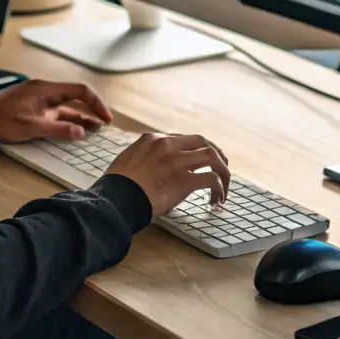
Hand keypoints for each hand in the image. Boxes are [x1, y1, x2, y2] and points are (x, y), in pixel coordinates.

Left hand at [0, 79, 112, 143]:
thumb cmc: (2, 121)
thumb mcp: (32, 127)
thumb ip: (58, 129)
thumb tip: (81, 132)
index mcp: (46, 89)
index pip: (80, 91)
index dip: (96, 104)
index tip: (105, 118)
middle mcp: (46, 92)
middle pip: (76, 98)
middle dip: (91, 111)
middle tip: (104, 125)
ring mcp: (41, 100)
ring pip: (67, 107)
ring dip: (81, 117)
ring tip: (94, 129)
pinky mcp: (36, 109)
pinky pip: (57, 112)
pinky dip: (68, 120)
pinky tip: (76, 129)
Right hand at [104, 133, 231, 214]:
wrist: (115, 199)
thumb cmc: (116, 187)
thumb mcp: (127, 162)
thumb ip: (142, 159)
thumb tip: (150, 169)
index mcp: (152, 139)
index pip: (182, 139)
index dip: (193, 151)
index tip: (196, 164)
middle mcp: (167, 145)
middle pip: (202, 141)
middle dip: (215, 154)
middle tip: (220, 167)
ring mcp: (177, 161)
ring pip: (212, 156)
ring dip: (222, 171)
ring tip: (224, 186)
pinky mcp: (184, 179)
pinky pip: (211, 179)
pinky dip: (219, 188)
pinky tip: (217, 199)